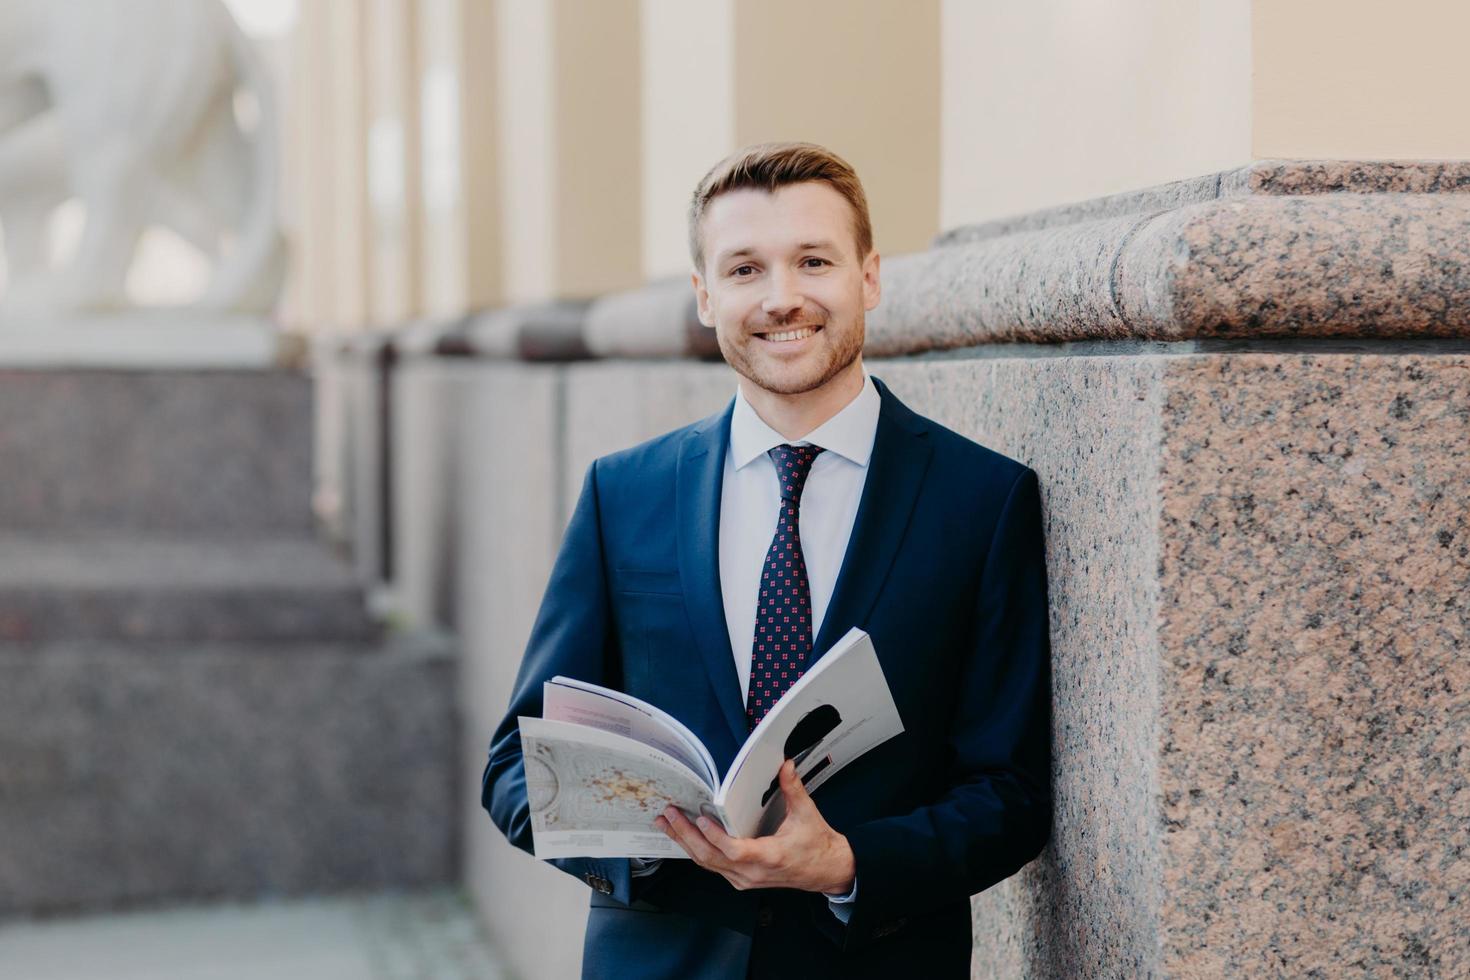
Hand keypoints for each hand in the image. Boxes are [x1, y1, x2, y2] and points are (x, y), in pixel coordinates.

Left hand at [653, 760, 855, 894]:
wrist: (826, 871)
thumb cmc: (816, 845)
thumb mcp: (807, 814)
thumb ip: (793, 788)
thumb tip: (784, 765)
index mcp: (769, 857)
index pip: (736, 851)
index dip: (716, 837)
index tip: (702, 820)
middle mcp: (752, 873)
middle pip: (711, 858)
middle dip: (686, 835)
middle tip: (669, 815)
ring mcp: (744, 879)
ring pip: (707, 864)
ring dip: (685, 843)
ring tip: (666, 823)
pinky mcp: (741, 880)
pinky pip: (713, 866)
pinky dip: (696, 850)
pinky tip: (684, 837)